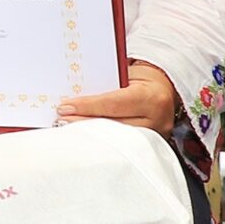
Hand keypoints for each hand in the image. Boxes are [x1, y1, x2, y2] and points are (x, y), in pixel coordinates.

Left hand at [58, 61, 179, 134]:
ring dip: (89, 133)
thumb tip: (72, 91)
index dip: (87, 106)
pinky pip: (121, 145)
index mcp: (152, 97)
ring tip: (67, 128)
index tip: (65, 107)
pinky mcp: (150, 148)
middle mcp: (157, 119)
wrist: (164, 91)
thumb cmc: (140, 80)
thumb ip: (105, 85)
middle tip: (60, 119)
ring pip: (116, 139)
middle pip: (113, 125)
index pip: (114, 103)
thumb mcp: (127, 75)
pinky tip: (85, 136)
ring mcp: (155, 136)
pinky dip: (101, 140)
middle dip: (83, 122)